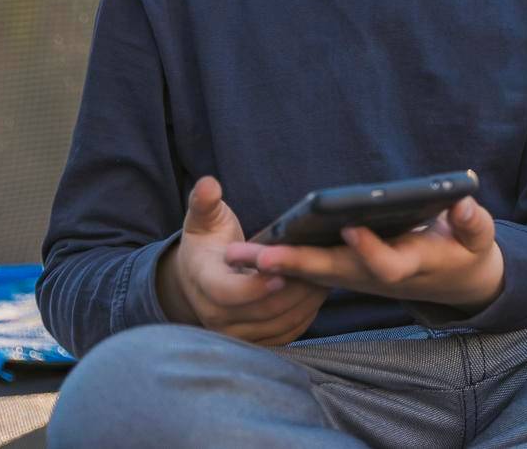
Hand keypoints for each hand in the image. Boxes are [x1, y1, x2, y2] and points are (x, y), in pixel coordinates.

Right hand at [156, 175, 328, 345]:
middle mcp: (215, 316)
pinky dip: (306, 313)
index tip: (283, 270)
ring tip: (325, 274)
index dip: (256, 286)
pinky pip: (287, 332)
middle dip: (294, 288)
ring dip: (305, 301)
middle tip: (320, 265)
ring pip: (279, 323)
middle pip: (262, 311)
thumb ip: (205, 203)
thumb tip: (209, 184)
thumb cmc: (208, 243)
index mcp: (203, 283)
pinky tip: (319, 290)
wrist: (201, 278)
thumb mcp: (204, 220)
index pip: (228, 293)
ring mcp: (236, 333)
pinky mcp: (256, 340)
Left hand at [223, 196, 504, 312]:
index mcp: (411, 265)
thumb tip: (462, 204)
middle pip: (333, 274)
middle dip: (297, 265)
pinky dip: (283, 263)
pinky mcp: (349, 273)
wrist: (457, 282)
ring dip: (277, 265)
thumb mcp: (479, 239)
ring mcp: (359, 278)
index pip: (386, 265)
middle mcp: (377, 277)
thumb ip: (472, 224)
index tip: (351, 227)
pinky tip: (252, 253)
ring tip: (237, 254)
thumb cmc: (468, 253)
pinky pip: (311, 271)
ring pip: (313, 274)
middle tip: (260, 257)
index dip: (369, 249)